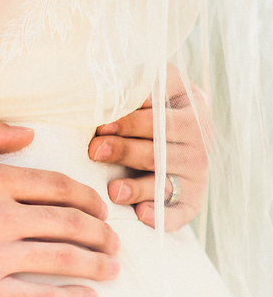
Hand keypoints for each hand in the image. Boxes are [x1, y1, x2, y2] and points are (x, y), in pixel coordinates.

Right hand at [0, 117, 118, 296]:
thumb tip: (28, 134)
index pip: (55, 186)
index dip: (85, 197)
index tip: (99, 208)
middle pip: (68, 221)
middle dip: (100, 232)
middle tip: (114, 241)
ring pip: (62, 258)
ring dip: (95, 264)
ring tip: (111, 269)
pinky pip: (40, 296)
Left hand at [88, 69, 209, 231]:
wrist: (184, 121)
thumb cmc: (157, 97)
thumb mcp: (155, 79)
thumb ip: (139, 81)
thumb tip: (110, 92)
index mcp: (192, 106)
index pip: (160, 116)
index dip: (129, 120)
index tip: (101, 124)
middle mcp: (200, 139)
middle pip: (159, 150)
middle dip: (124, 151)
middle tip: (95, 151)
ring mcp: (198, 170)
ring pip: (166, 181)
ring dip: (139, 187)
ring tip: (113, 190)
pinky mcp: (195, 197)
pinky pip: (183, 211)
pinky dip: (164, 216)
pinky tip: (142, 215)